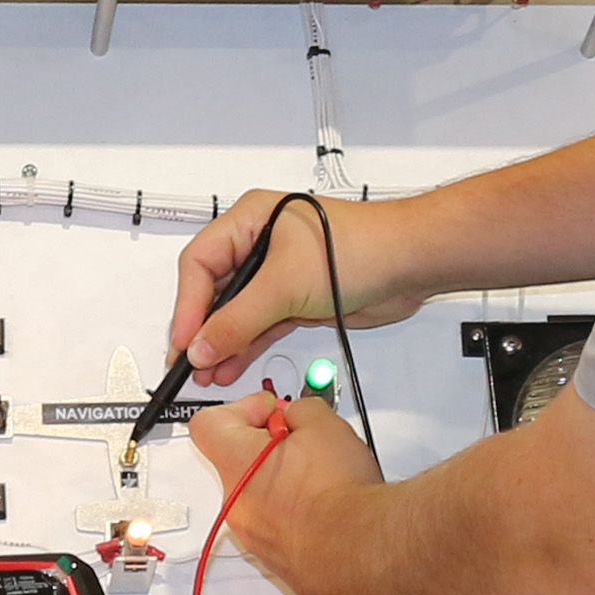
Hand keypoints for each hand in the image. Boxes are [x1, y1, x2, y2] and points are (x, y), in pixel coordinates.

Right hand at [168, 191, 426, 383]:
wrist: (410, 263)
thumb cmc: (357, 248)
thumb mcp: (283, 285)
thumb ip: (237, 321)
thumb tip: (201, 347)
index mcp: (248, 220)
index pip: (200, 263)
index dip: (188, 305)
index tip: (184, 341)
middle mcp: (259, 243)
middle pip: (215, 289)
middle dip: (202, 328)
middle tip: (188, 362)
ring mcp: (279, 273)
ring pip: (238, 312)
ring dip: (223, 343)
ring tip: (206, 374)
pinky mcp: (298, 299)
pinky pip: (261, 325)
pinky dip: (246, 346)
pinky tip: (230, 367)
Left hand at [186, 387, 388, 594]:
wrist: (361, 550)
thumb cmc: (339, 494)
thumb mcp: (323, 424)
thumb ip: (299, 411)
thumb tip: (297, 415)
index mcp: (236, 462)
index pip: (208, 424)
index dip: (241, 410)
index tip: (270, 411)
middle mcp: (237, 503)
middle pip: (237, 461)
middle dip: (268, 447)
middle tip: (302, 442)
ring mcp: (254, 535)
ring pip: (258, 496)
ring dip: (282, 481)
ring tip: (322, 475)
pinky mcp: (275, 557)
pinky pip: (276, 524)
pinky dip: (294, 512)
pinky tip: (325, 504)